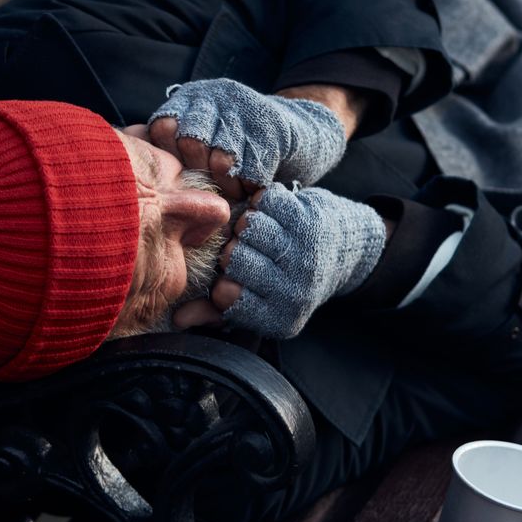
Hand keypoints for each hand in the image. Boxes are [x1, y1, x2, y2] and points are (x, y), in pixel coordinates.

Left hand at [147, 78, 347, 193]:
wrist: (305, 131)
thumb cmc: (243, 147)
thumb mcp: (206, 140)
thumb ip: (177, 150)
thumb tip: (150, 179)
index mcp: (192, 99)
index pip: (164, 127)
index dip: (172, 159)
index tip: (185, 176)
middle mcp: (216, 96)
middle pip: (190, 142)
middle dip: (201, 174)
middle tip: (212, 189)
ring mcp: (245, 107)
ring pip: (221, 158)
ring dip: (227, 185)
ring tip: (234, 192)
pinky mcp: (272, 126)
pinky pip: (251, 167)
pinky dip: (251, 185)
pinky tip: (253, 187)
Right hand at [176, 184, 386, 337]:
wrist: (343, 251)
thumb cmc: (287, 278)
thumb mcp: (255, 303)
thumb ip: (214, 311)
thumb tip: (178, 318)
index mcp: (278, 319)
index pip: (227, 297)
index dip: (223, 281)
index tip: (233, 277)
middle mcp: (295, 292)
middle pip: (234, 258)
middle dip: (233, 248)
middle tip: (245, 249)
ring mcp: (305, 255)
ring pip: (247, 227)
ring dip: (247, 222)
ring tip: (257, 230)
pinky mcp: (310, 221)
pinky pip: (266, 202)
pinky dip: (263, 202)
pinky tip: (272, 213)